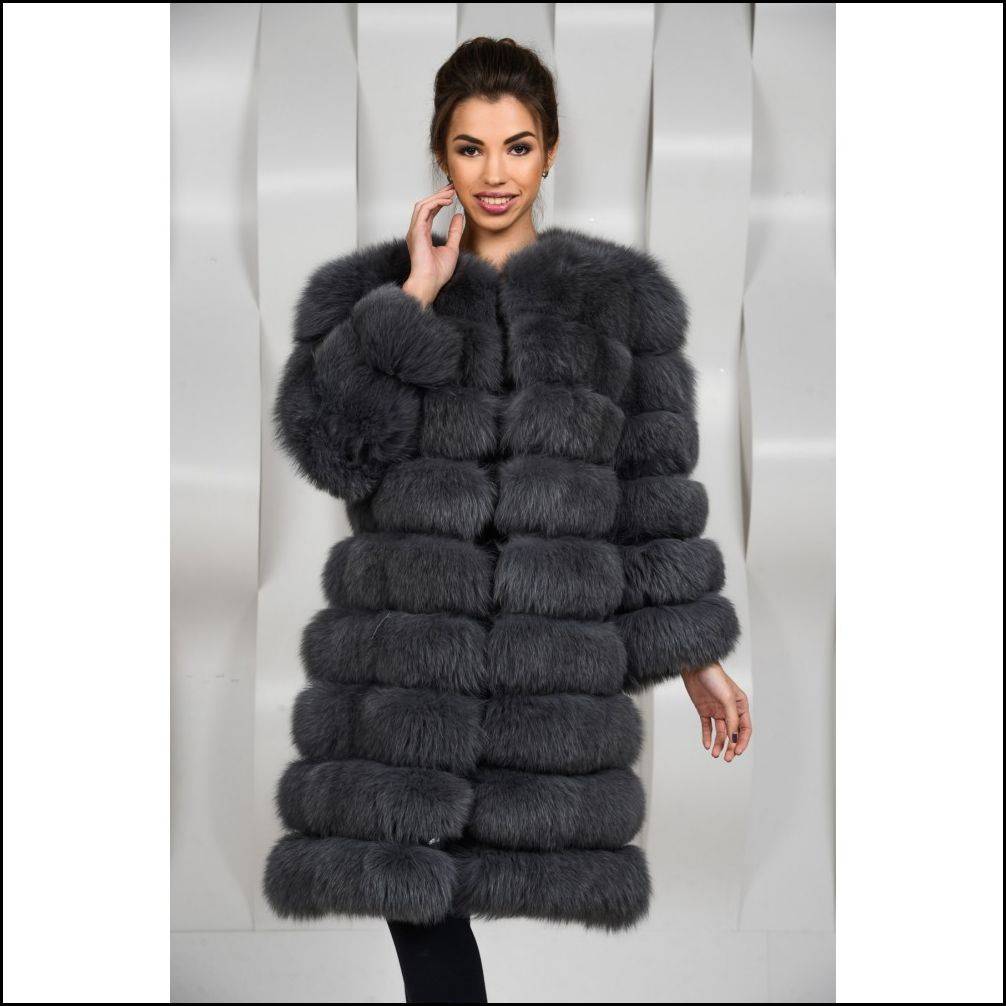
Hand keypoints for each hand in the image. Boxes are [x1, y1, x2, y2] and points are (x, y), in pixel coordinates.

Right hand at [402, 183, 464, 306]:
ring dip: (437, 196)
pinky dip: (435, 203)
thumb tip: (458, 217)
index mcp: (423, 234)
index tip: (452, 194)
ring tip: (451, 193)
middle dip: (438, 194)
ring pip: (423, 205)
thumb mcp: (452, 248)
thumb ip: (454, 232)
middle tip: (452, 187)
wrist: (430, 283)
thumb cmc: (438, 272)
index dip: (440, 201)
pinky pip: (424, 210)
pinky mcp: (416, 231)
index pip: (429, 212)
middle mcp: (416, 230)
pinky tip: (447, 201)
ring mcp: (414, 230)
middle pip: (425, 205)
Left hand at [679, 661, 751, 761]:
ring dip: (719, 744)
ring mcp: (717, 710)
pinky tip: (707, 745)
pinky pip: (707, 727)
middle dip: (730, 746)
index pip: (745, 728)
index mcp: (740, 705)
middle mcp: (730, 709)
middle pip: (733, 733)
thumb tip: (734, 737)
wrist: (694, 667)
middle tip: (726, 758)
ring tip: (715, 754)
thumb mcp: (726, 698)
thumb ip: (731, 718)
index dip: (742, 741)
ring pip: (720, 732)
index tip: (737, 751)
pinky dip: (707, 736)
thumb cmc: (714, 678)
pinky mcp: (704, 710)